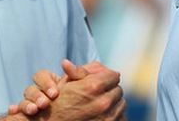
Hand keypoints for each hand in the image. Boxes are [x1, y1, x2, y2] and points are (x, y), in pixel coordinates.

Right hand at [9, 60, 125, 119]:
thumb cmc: (58, 104)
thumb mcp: (65, 84)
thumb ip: (77, 71)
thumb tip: (86, 64)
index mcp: (94, 86)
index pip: (114, 75)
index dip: (106, 76)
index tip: (101, 80)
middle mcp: (104, 102)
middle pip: (118, 90)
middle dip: (110, 90)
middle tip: (100, 93)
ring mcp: (108, 118)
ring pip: (121, 105)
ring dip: (113, 103)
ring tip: (100, 105)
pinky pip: (121, 118)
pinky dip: (115, 115)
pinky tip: (103, 115)